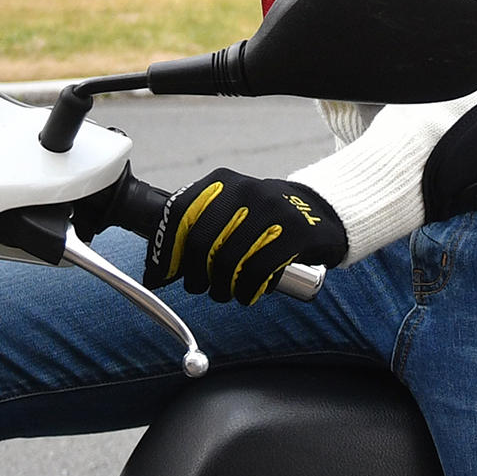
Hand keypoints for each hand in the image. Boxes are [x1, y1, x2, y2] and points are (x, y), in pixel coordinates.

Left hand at [145, 168, 348, 305]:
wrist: (320, 211)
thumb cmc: (263, 219)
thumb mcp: (229, 209)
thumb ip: (196, 228)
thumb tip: (156, 270)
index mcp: (220, 181)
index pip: (179, 213)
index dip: (164, 250)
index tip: (160, 276)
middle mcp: (244, 190)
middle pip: (200, 242)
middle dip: (193, 275)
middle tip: (196, 287)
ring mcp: (271, 210)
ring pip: (228, 261)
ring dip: (220, 288)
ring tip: (223, 293)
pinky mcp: (294, 233)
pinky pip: (258, 271)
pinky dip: (246, 291)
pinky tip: (245, 295)